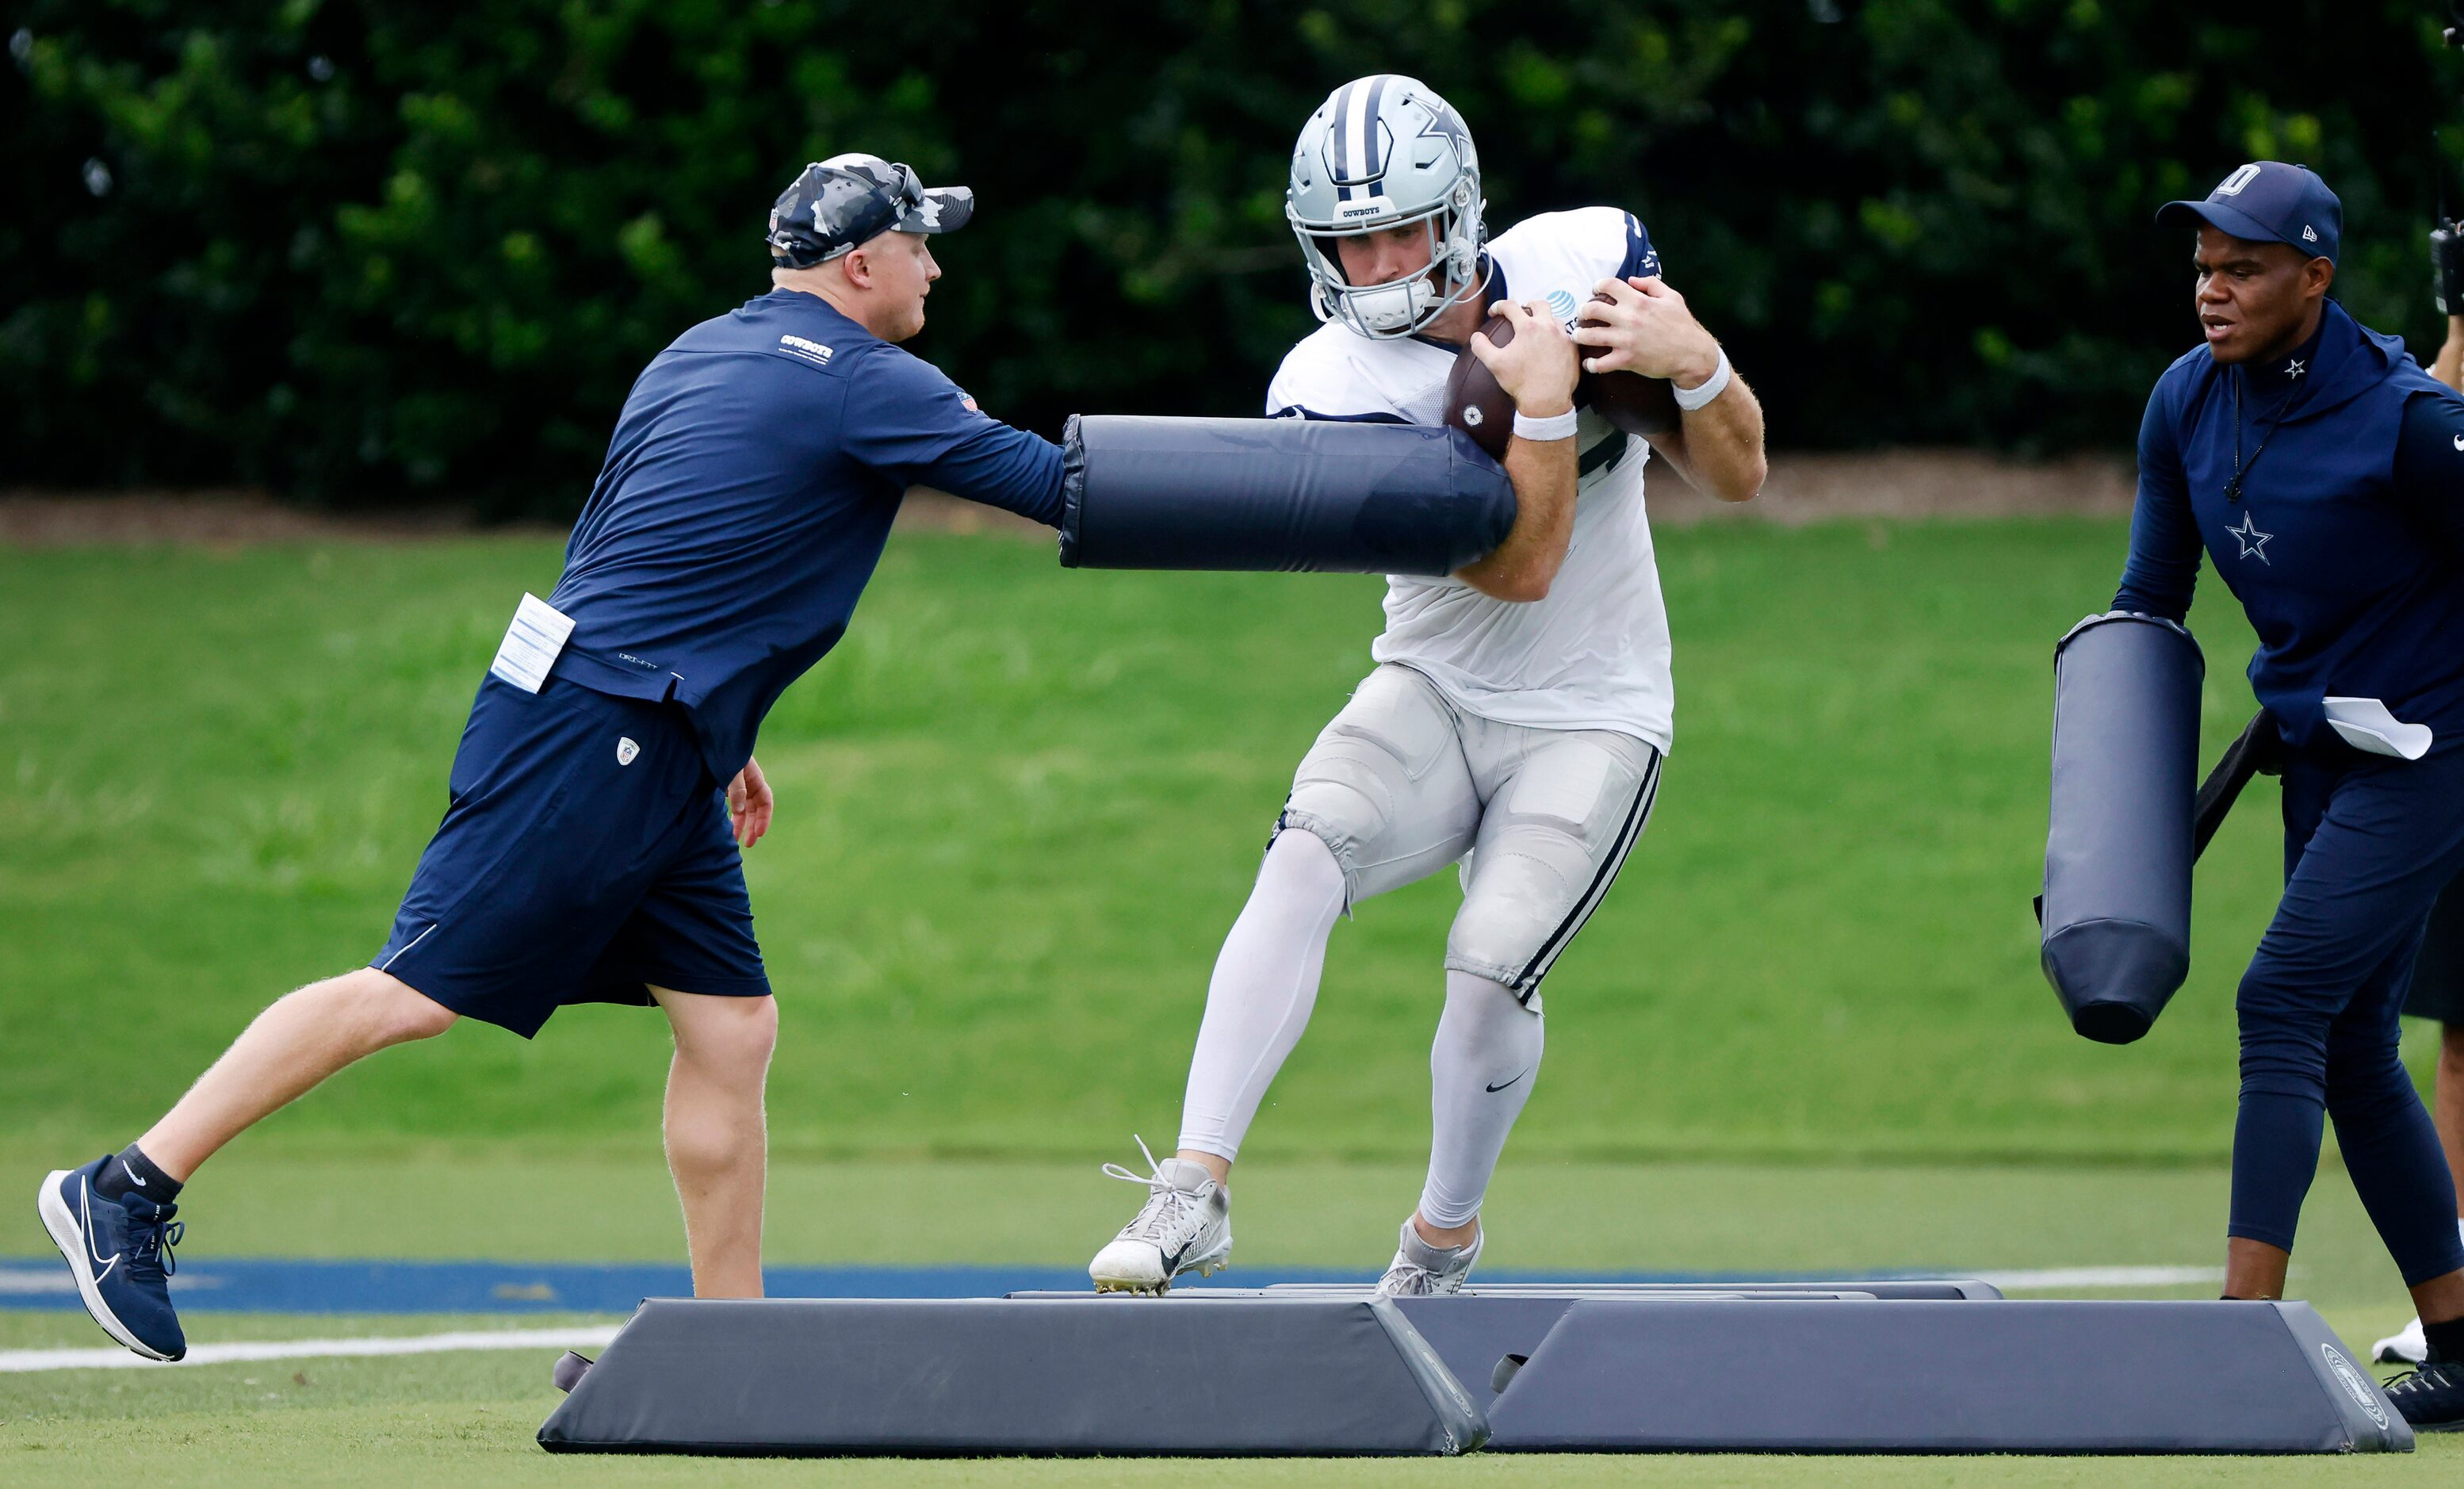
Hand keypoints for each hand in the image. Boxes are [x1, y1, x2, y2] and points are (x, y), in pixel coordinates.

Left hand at [727, 757, 773, 848]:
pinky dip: (731, 816)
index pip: (765, 802)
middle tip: (748, 844)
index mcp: (755, 779)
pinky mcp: (727, 788)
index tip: (759, 833)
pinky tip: (726, 826)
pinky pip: (733, 806)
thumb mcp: (732, 770)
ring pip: (744, 810)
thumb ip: (736, 789)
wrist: (713, 740)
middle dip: (753, 826)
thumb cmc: (724, 752)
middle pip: (755, 809)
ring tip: (735, 840)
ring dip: (741, 824)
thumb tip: (739, 811)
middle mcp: (749, 784)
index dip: (764, 818)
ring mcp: (739, 787)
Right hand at [1470, 298, 1578, 416]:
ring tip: (1538, 330)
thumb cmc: (1521, 382)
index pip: (1511, 306)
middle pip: (1540, 304)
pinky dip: (1556, 336)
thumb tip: (1476, 337)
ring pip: (1555, 319)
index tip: (1495, 312)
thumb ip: (1481, 346)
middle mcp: (1548, 327)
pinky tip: (1551, 346)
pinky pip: (1565, 336)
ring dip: (1545, 320)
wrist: (1547, 401)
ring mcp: (1563, 337)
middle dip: (1529, 305)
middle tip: (1522, 313)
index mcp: (1528, 327)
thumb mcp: (1495, 364)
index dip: (1499, 306)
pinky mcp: (1573, 349)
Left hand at [1573, 276, 1721, 387]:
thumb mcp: (1672, 298)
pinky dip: (1591, 364)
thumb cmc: (1682, 325)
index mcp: (1639, 301)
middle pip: (1591, 310)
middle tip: (1583, 315)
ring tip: (1579, 336)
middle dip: (1583, 311)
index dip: (1598, 285)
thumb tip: (1631, 280)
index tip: (1595, 291)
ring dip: (1579, 336)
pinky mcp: (1626, 360)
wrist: (1692, 354)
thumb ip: (1651, 285)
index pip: (1609, 285)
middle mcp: (1629, 319)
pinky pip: (1600, 363)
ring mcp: (1626, 340)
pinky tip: (1589, 363)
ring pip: (1589, 336)